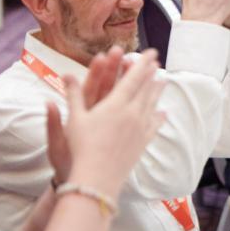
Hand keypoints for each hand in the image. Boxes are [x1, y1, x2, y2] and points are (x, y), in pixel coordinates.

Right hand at [48, 49, 165, 197]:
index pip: (133, 78)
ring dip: (157, 90)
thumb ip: (73, 95)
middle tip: (157, 62)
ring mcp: (140, 128)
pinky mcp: (142, 142)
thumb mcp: (74, 119)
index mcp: (116, 104)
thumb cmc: (81, 147)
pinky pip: (154, 125)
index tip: (150, 53)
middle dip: (151, 73)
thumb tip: (66, 74)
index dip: (142, 64)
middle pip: (145, 88)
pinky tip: (163, 112)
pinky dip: (159, 117)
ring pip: (152, 104)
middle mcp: (133, 113)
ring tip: (163, 80)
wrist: (97, 177)